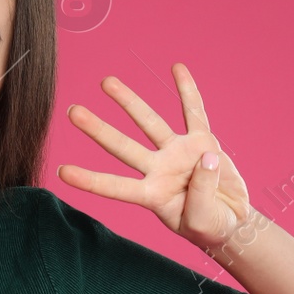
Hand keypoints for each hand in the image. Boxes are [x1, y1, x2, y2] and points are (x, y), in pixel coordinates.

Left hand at [58, 63, 252, 251]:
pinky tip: (176, 68)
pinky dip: (187, 90)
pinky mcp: (202, 141)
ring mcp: (179, 152)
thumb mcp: (203, 222)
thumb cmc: (210, 226)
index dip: (90, 181)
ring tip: (106, 82)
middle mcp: (159, 169)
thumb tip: (204, 158)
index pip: (116, 187)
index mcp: (152, 195)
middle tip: (72, 112)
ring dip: (129, 101)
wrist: (232, 219)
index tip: (62, 171)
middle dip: (98, 130)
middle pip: (123, 146)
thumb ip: (201, 195)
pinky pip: (193, 112)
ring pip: (150, 123)